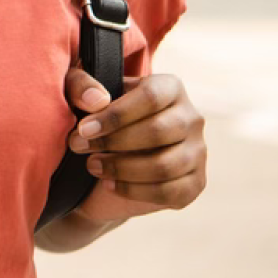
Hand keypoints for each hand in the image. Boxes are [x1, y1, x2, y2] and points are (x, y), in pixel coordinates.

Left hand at [62, 67, 206, 224]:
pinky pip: (169, 191)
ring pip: (164, 165)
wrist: (108, 156)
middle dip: (113, 142)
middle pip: (159, 131)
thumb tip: (97, 100)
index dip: (116, 114)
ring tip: (92, 165)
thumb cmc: (95, 115)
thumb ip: (81, 86)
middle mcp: (191, 117)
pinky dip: (135, 190)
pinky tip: (110, 183)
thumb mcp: (80, 94)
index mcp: (170, 87)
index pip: (151, 96)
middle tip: (80, 147)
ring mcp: (198, 152)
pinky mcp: (195, 183)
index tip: (84, 129)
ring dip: (122, 168)